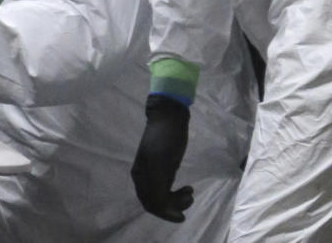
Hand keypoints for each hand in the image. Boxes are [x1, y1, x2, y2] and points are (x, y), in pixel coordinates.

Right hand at [131, 94, 193, 221]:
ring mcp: (154, 173)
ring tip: (190, 191)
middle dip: (172, 206)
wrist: (169, 116)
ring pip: (163, 197)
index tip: (182, 216)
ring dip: (177, 200)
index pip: (150, 203)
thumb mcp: (161, 160)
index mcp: (140, 176)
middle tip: (190, 197)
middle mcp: (144, 177)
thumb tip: (159, 205)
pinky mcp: (163, 169)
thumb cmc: (165, 137)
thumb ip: (157, 184)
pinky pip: (167, 189)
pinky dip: (177, 193)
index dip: (165, 213)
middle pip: (156, 203)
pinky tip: (188, 188)